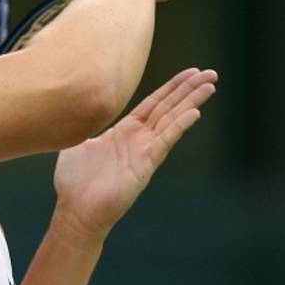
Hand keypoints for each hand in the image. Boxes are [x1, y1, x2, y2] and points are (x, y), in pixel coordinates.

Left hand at [52, 68, 217, 244]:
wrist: (76, 212)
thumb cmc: (74, 182)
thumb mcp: (76, 144)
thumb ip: (82, 125)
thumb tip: (73, 108)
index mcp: (124, 131)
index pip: (153, 103)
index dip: (171, 87)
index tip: (189, 72)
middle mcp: (138, 139)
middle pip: (168, 107)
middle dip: (189, 89)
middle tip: (211, 73)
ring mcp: (144, 151)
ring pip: (172, 119)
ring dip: (191, 101)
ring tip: (211, 84)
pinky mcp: (145, 165)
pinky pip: (165, 141)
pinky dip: (179, 126)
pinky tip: (195, 112)